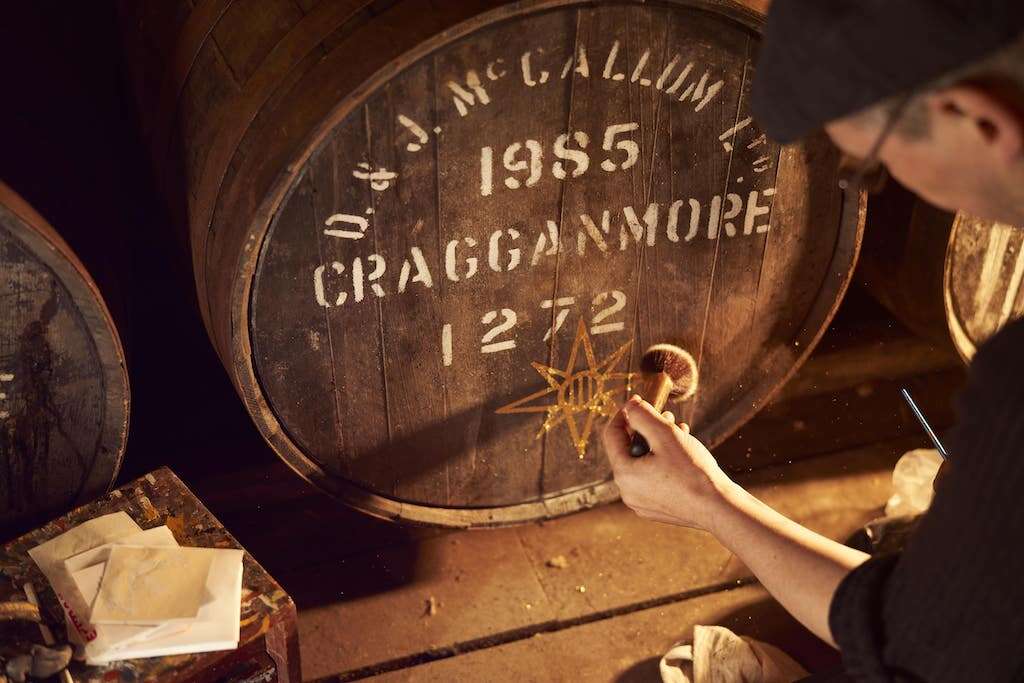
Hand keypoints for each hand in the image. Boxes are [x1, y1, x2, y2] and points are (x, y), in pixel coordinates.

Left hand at [602, 395, 732, 529]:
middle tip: (667, 416)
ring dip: (658, 444)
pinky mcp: (656, 509)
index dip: (625, 414)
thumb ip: (643, 416)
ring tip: (680, 431)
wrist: (718, 508)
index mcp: (624, 474)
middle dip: (647, 429)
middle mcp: (627, 491)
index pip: (612, 435)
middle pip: (629, 450)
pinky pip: (652, 479)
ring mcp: (641, 502)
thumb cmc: (693, 471)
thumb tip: (630, 406)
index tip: (639, 401)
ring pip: (642, 464)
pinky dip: (663, 463)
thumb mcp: (666, 435)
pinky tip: (683, 454)